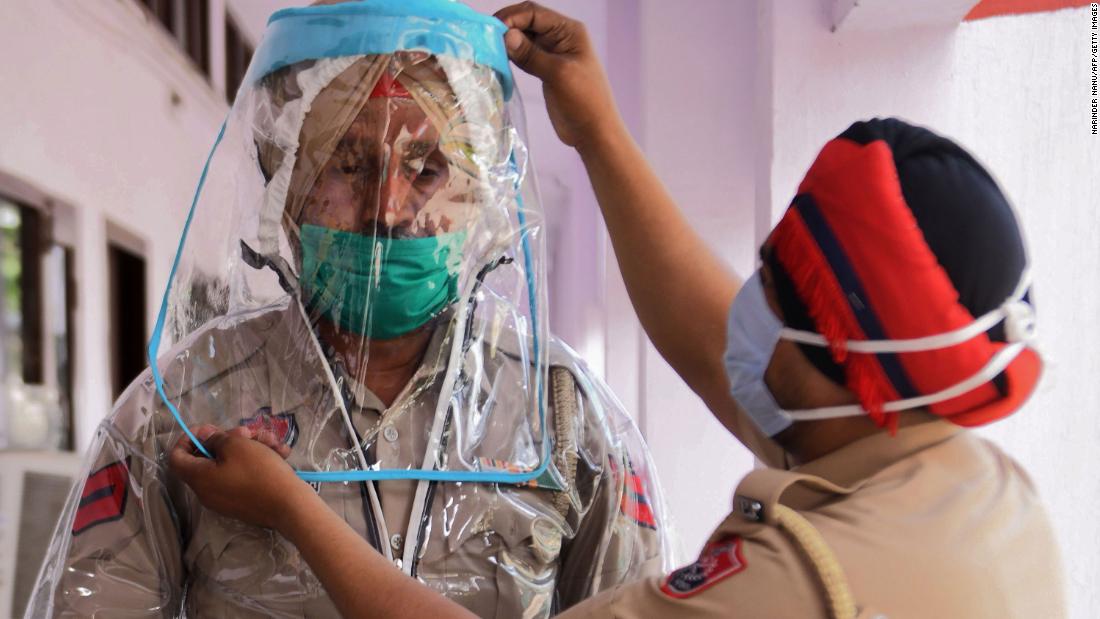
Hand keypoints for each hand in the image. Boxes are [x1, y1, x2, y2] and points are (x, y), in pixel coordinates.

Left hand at [168, 424, 313, 530]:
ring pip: (231, 463)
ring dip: (250, 447)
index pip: (176, 457)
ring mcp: (226, 497)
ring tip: (272, 441)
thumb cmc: (259, 472)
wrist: (290, 506)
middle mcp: (207, 490)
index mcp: (199, 478)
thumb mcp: (237, 446)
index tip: (210, 428)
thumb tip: (204, 437)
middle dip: (231, 439)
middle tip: (250, 432)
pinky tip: (279, 453)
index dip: (188, 438)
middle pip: (209, 457)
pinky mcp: (244, 500)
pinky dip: (258, 461)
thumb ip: (215, 438)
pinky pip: (243, 475)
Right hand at [495, 2, 622, 149]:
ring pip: (524, 38)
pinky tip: (499, 60)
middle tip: (485, 39)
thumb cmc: (584, 101)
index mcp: (569, 31)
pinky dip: (511, 55)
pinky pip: (524, 55)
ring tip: (488, 49)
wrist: (593, 131)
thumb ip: (531, 54)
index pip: (534, 13)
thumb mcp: (557, 74)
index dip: (512, 17)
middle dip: (507, 27)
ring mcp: (552, 53)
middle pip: (527, 22)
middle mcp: (560, 37)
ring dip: (507, 41)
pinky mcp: (544, 69)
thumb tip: (506, 35)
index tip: (492, 31)